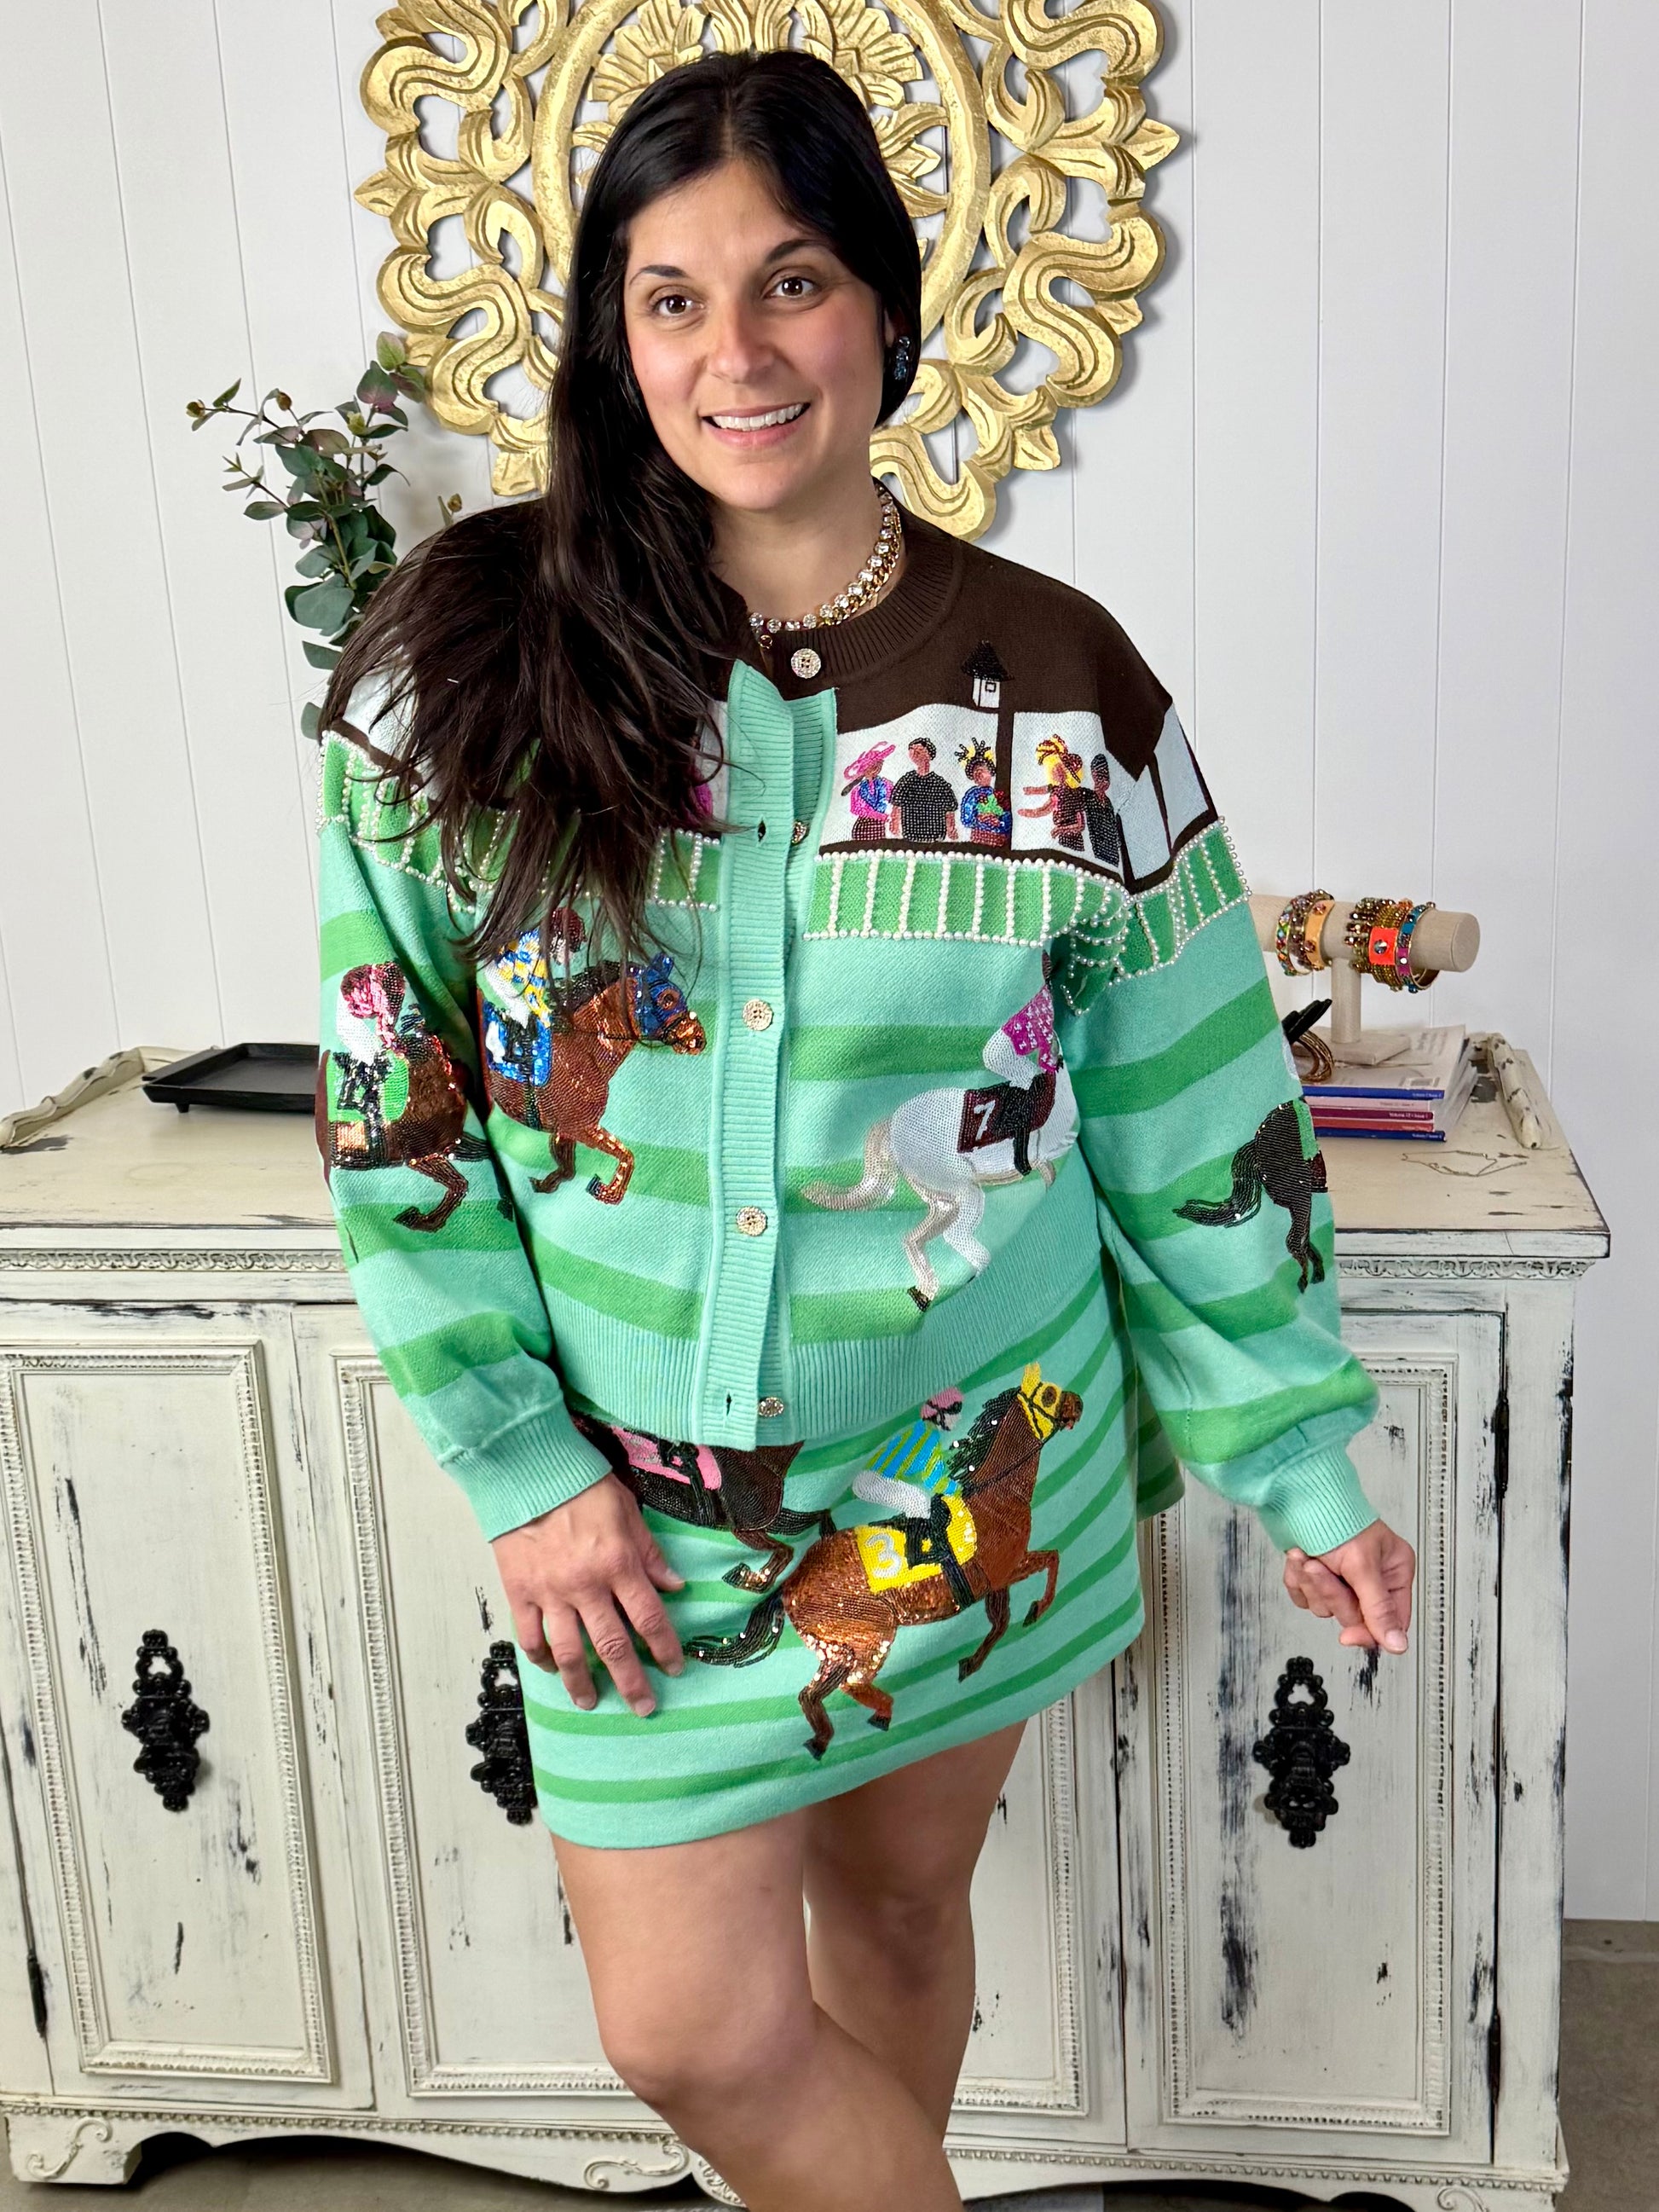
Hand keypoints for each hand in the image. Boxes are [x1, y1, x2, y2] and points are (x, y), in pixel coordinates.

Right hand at [492, 1473, 684, 1716]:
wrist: (526, 1472)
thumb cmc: (582, 1486)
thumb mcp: (628, 1512)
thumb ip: (650, 1554)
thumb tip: (675, 1587)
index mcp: (618, 1564)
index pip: (649, 1618)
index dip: (665, 1648)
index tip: (675, 1669)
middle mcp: (586, 1586)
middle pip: (612, 1646)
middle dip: (631, 1682)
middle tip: (643, 1707)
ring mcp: (550, 1593)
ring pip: (569, 1652)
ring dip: (581, 1683)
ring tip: (590, 1702)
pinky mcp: (519, 1592)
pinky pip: (530, 1636)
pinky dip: (541, 1657)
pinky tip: (551, 1668)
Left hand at [1283, 1519, 1415, 1653]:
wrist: (1292, 1494)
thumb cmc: (1333, 1515)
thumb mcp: (1362, 1565)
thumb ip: (1378, 1608)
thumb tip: (1397, 1643)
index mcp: (1393, 1571)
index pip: (1391, 1619)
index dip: (1369, 1631)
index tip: (1349, 1635)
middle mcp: (1370, 1577)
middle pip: (1353, 1616)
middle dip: (1331, 1592)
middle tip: (1323, 1568)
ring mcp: (1341, 1578)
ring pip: (1325, 1608)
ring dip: (1311, 1583)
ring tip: (1307, 1556)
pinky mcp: (1316, 1577)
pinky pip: (1305, 1598)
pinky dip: (1297, 1580)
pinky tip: (1299, 1558)